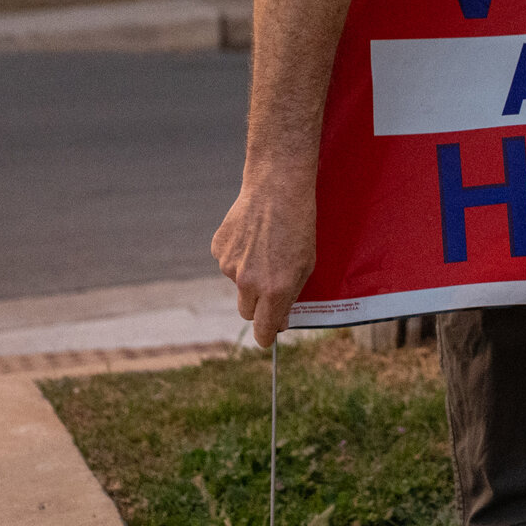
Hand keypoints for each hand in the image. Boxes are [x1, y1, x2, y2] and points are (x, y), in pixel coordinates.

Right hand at [211, 163, 317, 348]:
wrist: (277, 188)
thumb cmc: (299, 226)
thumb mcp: (306, 265)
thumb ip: (291, 296)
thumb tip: (279, 321)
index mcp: (275, 290)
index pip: (263, 329)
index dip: (266, 336)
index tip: (268, 337)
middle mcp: (248, 282)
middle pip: (247, 311)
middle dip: (258, 307)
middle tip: (271, 286)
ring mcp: (230, 266)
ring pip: (237, 285)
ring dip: (248, 275)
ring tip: (265, 247)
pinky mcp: (218, 249)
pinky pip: (228, 263)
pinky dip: (238, 256)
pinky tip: (252, 236)